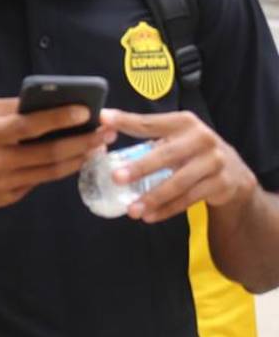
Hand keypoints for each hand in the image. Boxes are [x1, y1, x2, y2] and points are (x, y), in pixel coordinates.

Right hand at [0, 98, 114, 211]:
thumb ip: (7, 109)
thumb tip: (44, 103)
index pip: (28, 126)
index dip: (58, 118)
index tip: (85, 110)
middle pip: (49, 152)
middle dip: (83, 141)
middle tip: (107, 132)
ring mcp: (5, 183)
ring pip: (52, 171)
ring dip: (80, 158)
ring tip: (99, 146)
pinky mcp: (9, 198)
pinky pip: (39, 182)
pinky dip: (59, 170)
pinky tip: (74, 159)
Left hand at [102, 109, 257, 223]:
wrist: (233, 172)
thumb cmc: (191, 151)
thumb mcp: (173, 136)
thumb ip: (144, 131)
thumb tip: (103, 123)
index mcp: (184, 122)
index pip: (150, 123)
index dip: (126, 121)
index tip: (103, 119)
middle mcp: (202, 139)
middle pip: (166, 155)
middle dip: (140, 168)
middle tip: (116, 178)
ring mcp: (214, 162)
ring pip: (178, 183)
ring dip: (153, 197)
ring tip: (131, 210)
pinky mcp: (221, 184)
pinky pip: (189, 199)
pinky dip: (167, 209)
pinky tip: (150, 216)